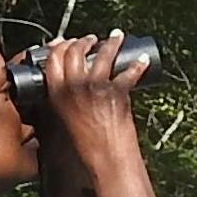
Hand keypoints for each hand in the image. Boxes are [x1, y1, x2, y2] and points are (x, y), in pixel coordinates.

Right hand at [35, 32, 147, 171]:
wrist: (107, 159)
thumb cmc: (88, 145)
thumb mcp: (65, 119)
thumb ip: (65, 100)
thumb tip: (72, 84)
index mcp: (57, 94)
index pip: (53, 58)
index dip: (60, 45)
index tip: (66, 42)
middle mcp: (73, 87)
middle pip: (75, 50)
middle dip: (84, 40)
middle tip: (92, 39)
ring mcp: (95, 87)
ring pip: (103, 54)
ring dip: (112, 42)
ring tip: (116, 37)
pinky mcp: (116, 92)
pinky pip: (129, 71)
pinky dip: (138, 64)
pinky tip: (143, 58)